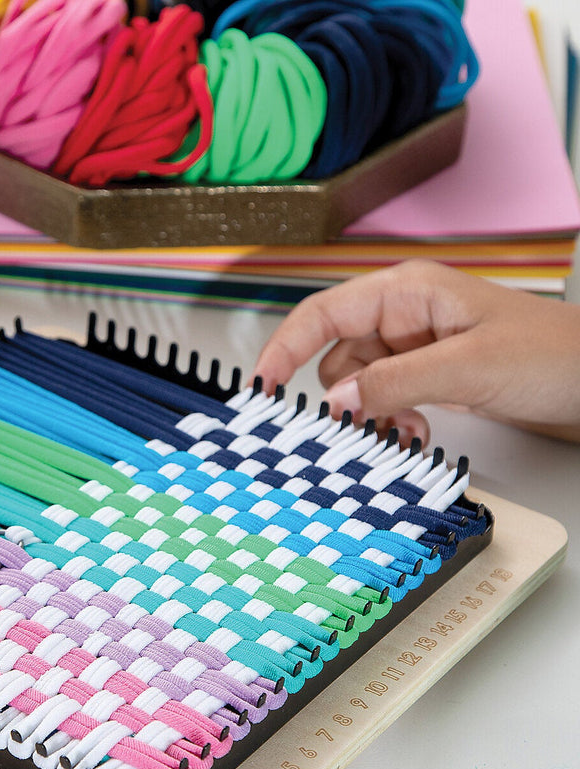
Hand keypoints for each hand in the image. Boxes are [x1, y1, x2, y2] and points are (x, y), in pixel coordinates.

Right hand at [253, 259, 579, 445]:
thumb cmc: (551, 355)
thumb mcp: (468, 367)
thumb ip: (394, 383)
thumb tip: (335, 402)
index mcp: (406, 292)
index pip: (323, 314)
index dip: (285, 347)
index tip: (261, 385)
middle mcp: (402, 316)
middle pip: (334, 356)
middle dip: (340, 395)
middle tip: (354, 426)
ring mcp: (412, 348)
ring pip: (356, 385)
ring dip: (370, 414)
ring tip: (405, 430)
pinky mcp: (425, 377)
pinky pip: (382, 401)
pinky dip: (389, 421)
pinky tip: (416, 432)